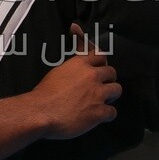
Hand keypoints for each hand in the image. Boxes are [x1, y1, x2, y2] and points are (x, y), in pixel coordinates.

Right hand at [31, 23, 121, 139]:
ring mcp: (98, 94)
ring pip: (117, 90)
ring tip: (102, 100)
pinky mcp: (99, 111)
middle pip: (111, 72)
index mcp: (80, 64)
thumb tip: (75, 43)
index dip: (100, 62)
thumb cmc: (44, 94)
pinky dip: (107, 114)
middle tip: (100, 86)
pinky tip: (100, 116)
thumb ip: (72, 63)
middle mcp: (92, 76)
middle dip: (107, 79)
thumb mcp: (57, 71)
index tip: (99, 66)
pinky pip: (113, 111)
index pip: (99, 55)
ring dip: (110, 95)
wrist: (41, 112)